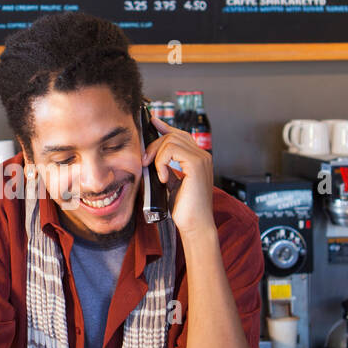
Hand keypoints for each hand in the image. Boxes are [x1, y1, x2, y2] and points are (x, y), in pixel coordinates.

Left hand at [142, 114, 214, 239]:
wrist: (194, 224)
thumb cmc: (184, 208)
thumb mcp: (171, 182)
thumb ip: (166, 167)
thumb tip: (151, 155)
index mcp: (198, 158)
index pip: (180, 135)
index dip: (165, 127)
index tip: (152, 122)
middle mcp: (202, 155)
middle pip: (173, 135)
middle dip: (154, 145)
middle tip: (145, 162)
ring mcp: (202, 158)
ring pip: (171, 140)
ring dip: (156, 155)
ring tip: (156, 172)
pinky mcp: (197, 164)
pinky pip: (171, 150)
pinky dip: (162, 162)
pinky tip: (163, 178)